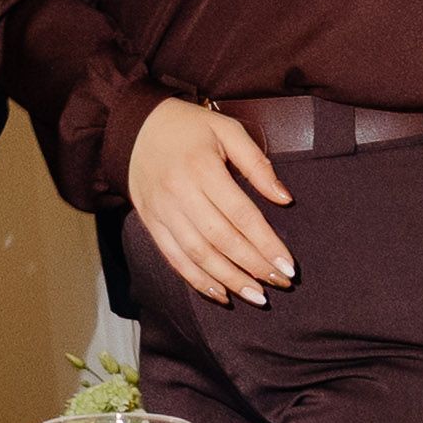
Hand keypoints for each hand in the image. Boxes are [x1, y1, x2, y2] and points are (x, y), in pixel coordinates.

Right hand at [125, 97, 293, 305]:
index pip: (241, 214)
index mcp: (201, 167)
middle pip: (221, 239)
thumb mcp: (226, 129)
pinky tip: (220, 293)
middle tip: (280, 283)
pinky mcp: (150, 221)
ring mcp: (162, 209)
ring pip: (198, 254)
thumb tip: (284, 199)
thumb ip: (256, 163)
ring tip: (257, 296)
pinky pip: (173, 257)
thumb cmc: (188, 127)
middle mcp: (179, 192)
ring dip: (229, 279)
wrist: (134, 127)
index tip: (288, 266)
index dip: (267, 244)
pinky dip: (197, 280)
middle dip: (253, 266)